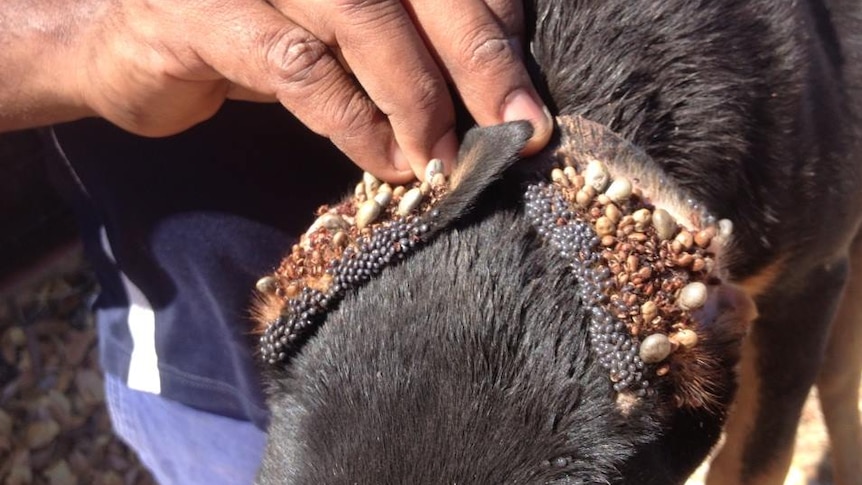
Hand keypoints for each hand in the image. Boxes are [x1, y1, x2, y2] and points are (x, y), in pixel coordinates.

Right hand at [12, 0, 552, 180]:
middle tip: (517, 129)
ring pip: (362, 18)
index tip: (523, 100)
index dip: (495, 26)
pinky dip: (353, 119)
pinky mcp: (205, 12)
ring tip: (443, 161)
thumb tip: (498, 82)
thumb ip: (411, 37)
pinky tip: (384, 161)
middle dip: (478, 60)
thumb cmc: (260, 30)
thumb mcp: (345, 28)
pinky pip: (299, 65)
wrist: (135, 41)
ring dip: (415, 98)